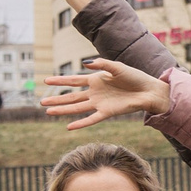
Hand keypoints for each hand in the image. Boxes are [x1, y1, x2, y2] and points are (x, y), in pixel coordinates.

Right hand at [42, 58, 171, 128]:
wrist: (149, 91)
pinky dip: (81, 123)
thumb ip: (101, 64)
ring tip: (48, 111)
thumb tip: (85, 63)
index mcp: (96, 80)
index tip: (45, 81)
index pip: (73, 80)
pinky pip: (91, 119)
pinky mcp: (108, 112)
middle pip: (71, 96)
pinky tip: (69, 126)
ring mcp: (100, 103)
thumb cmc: (135, 77)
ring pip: (77, 108)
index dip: (60, 80)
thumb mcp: (117, 67)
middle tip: (41, 102)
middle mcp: (95, 93)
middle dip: (56, 99)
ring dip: (63, 110)